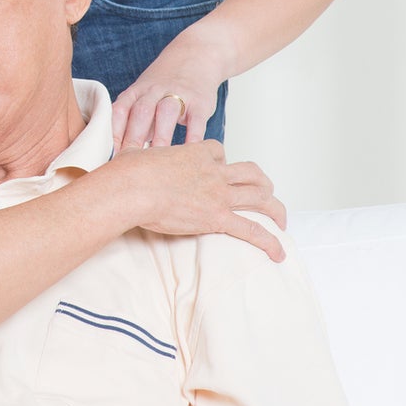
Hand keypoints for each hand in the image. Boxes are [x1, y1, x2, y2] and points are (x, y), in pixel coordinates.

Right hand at [99, 140, 286, 261]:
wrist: (132, 188)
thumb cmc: (128, 172)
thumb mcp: (133, 151)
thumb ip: (137, 152)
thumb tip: (125, 153)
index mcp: (195, 153)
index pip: (218, 152)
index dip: (221, 160)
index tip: (217, 168)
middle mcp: (213, 172)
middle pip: (250, 172)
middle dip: (262, 183)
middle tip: (265, 194)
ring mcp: (219, 194)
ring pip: (260, 197)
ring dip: (275, 209)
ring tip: (281, 221)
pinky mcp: (218, 217)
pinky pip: (252, 230)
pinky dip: (269, 242)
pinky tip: (278, 253)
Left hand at [113, 26, 229, 150]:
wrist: (197, 55)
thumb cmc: (164, 85)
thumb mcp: (143, 97)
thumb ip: (134, 122)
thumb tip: (122, 155)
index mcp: (136, 92)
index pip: (120, 111)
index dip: (113, 133)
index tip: (110, 155)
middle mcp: (154, 91)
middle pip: (140, 113)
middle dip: (133, 138)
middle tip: (129, 162)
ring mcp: (178, 94)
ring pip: (166, 113)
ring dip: (160, 136)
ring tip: (157, 161)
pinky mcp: (199, 102)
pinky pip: (196, 121)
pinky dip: (192, 137)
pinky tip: (189, 154)